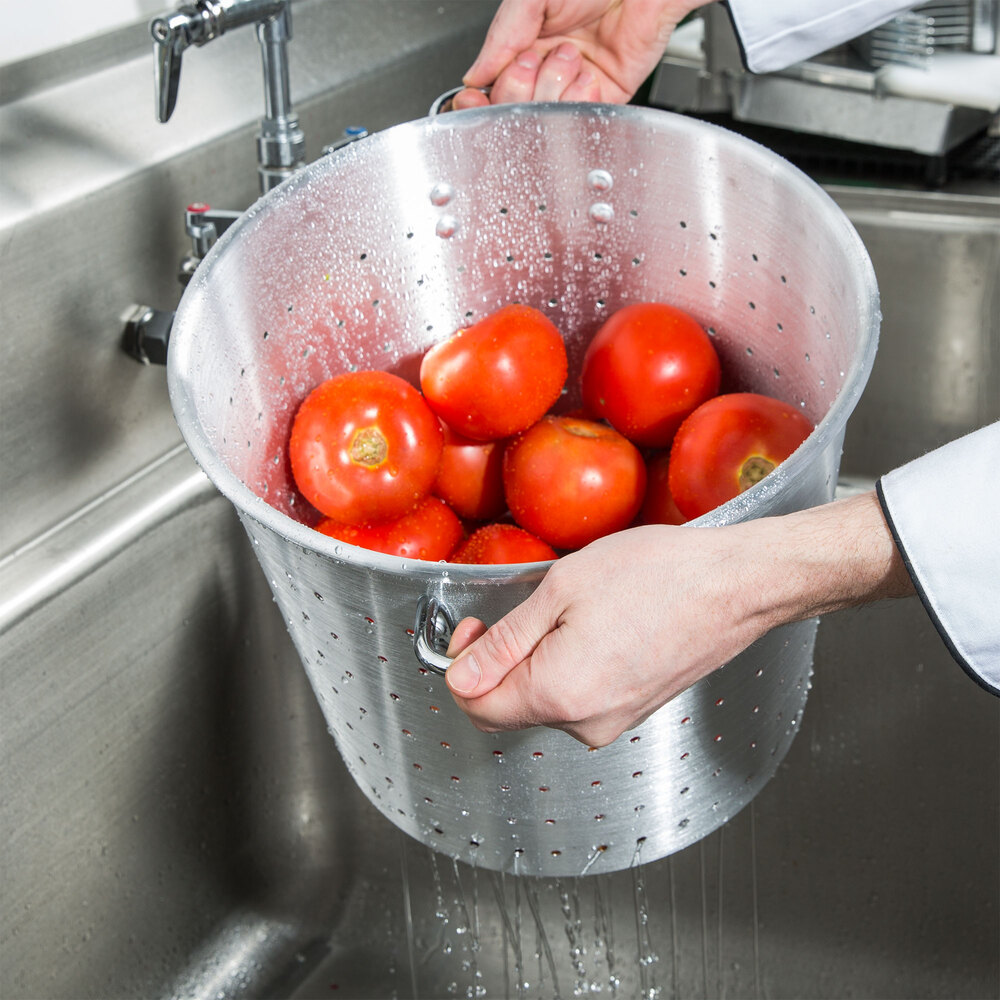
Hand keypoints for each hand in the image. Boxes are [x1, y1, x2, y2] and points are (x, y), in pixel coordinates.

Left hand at [445, 492, 913, 746]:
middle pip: (507, 708)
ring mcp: (613, 722)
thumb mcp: (561, 590)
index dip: (461, 663)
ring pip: (542, 703)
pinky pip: (577, 700)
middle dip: (497, 664)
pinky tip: (590, 628)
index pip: (475, 705)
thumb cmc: (659, 576)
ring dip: (535, 663)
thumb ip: (504, 641)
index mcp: (559, 695)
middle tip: (515, 612)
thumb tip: (459, 675)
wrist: (736, 586)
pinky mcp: (633, 711)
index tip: (474, 625)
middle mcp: (585, 724)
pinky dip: (566, 669)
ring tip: (565, 612)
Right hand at [452, 0, 711, 108]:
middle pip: (516, 108)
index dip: (481, 98)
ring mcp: (577, 84)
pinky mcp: (608, 95)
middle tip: (535, 59)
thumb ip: (502, 35)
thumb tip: (475, 74)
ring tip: (570, 57)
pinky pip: (583, 118)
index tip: (473, 99)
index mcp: (526, 43)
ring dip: (555, 90)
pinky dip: (580, 103)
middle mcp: (549, 67)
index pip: (493, 84)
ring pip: (548, 118)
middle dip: (521, 88)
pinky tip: (586, 77)